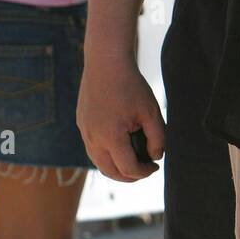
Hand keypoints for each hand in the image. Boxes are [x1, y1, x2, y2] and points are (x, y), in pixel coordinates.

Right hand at [77, 48, 166, 182]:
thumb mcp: (151, 112)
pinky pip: (92, 147)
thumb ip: (158, 138)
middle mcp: (93, 138)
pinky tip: (119, 144)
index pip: (128, 169)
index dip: (144, 172)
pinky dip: (105, 153)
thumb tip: (156, 156)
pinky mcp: (81, 123)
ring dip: (115, 167)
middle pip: (109, 172)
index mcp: (111, 137)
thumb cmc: (130, 85)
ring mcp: (84, 131)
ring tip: (132, 161)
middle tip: (143, 170)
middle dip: (128, 176)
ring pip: (98, 161)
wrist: (105, 62)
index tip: (155, 166)